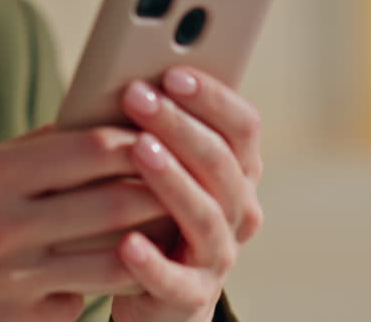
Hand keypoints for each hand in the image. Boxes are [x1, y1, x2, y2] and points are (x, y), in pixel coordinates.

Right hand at [0, 125, 167, 321]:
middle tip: (190, 178)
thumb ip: (30, 155)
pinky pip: (82, 301)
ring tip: (173, 226)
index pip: (89, 150)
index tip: (160, 133)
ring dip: (151, 243)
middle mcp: (6, 228)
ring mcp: (16, 282)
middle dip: (161, 190)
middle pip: (113, 203)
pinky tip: (120, 271)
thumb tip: (92, 127)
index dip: (135, 140)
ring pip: (115, 261)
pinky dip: (103, 285)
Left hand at [110, 68, 264, 321]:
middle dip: (178, 124)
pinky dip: (152, 261)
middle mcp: (238, 211)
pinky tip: (127, 242)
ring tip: (138, 150)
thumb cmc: (150, 214)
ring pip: (205, 214)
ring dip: (172, 178)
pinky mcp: (189, 297)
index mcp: (238, 173)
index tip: (172, 73)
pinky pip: (173, 279)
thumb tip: (127, 78)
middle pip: (221, 162)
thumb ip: (157, 132)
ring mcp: (218, 256)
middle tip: (137, 96)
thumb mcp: (162, 169)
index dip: (213, 97)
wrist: (157, 297)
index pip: (243, 127)